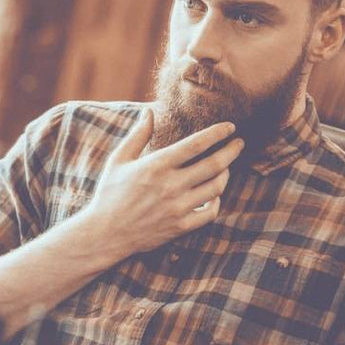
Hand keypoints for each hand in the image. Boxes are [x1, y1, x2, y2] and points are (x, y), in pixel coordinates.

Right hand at [79, 109, 243, 263]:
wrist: (105, 233)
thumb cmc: (109, 193)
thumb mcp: (119, 160)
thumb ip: (138, 135)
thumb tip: (149, 111)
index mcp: (157, 165)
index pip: (197, 144)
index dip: (218, 133)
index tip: (230, 127)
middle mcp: (171, 185)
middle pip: (214, 165)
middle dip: (232, 151)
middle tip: (239, 144)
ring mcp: (178, 207)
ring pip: (216, 187)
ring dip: (226, 174)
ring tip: (225, 167)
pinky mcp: (181, 226)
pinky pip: (210, 212)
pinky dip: (217, 201)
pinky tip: (214, 194)